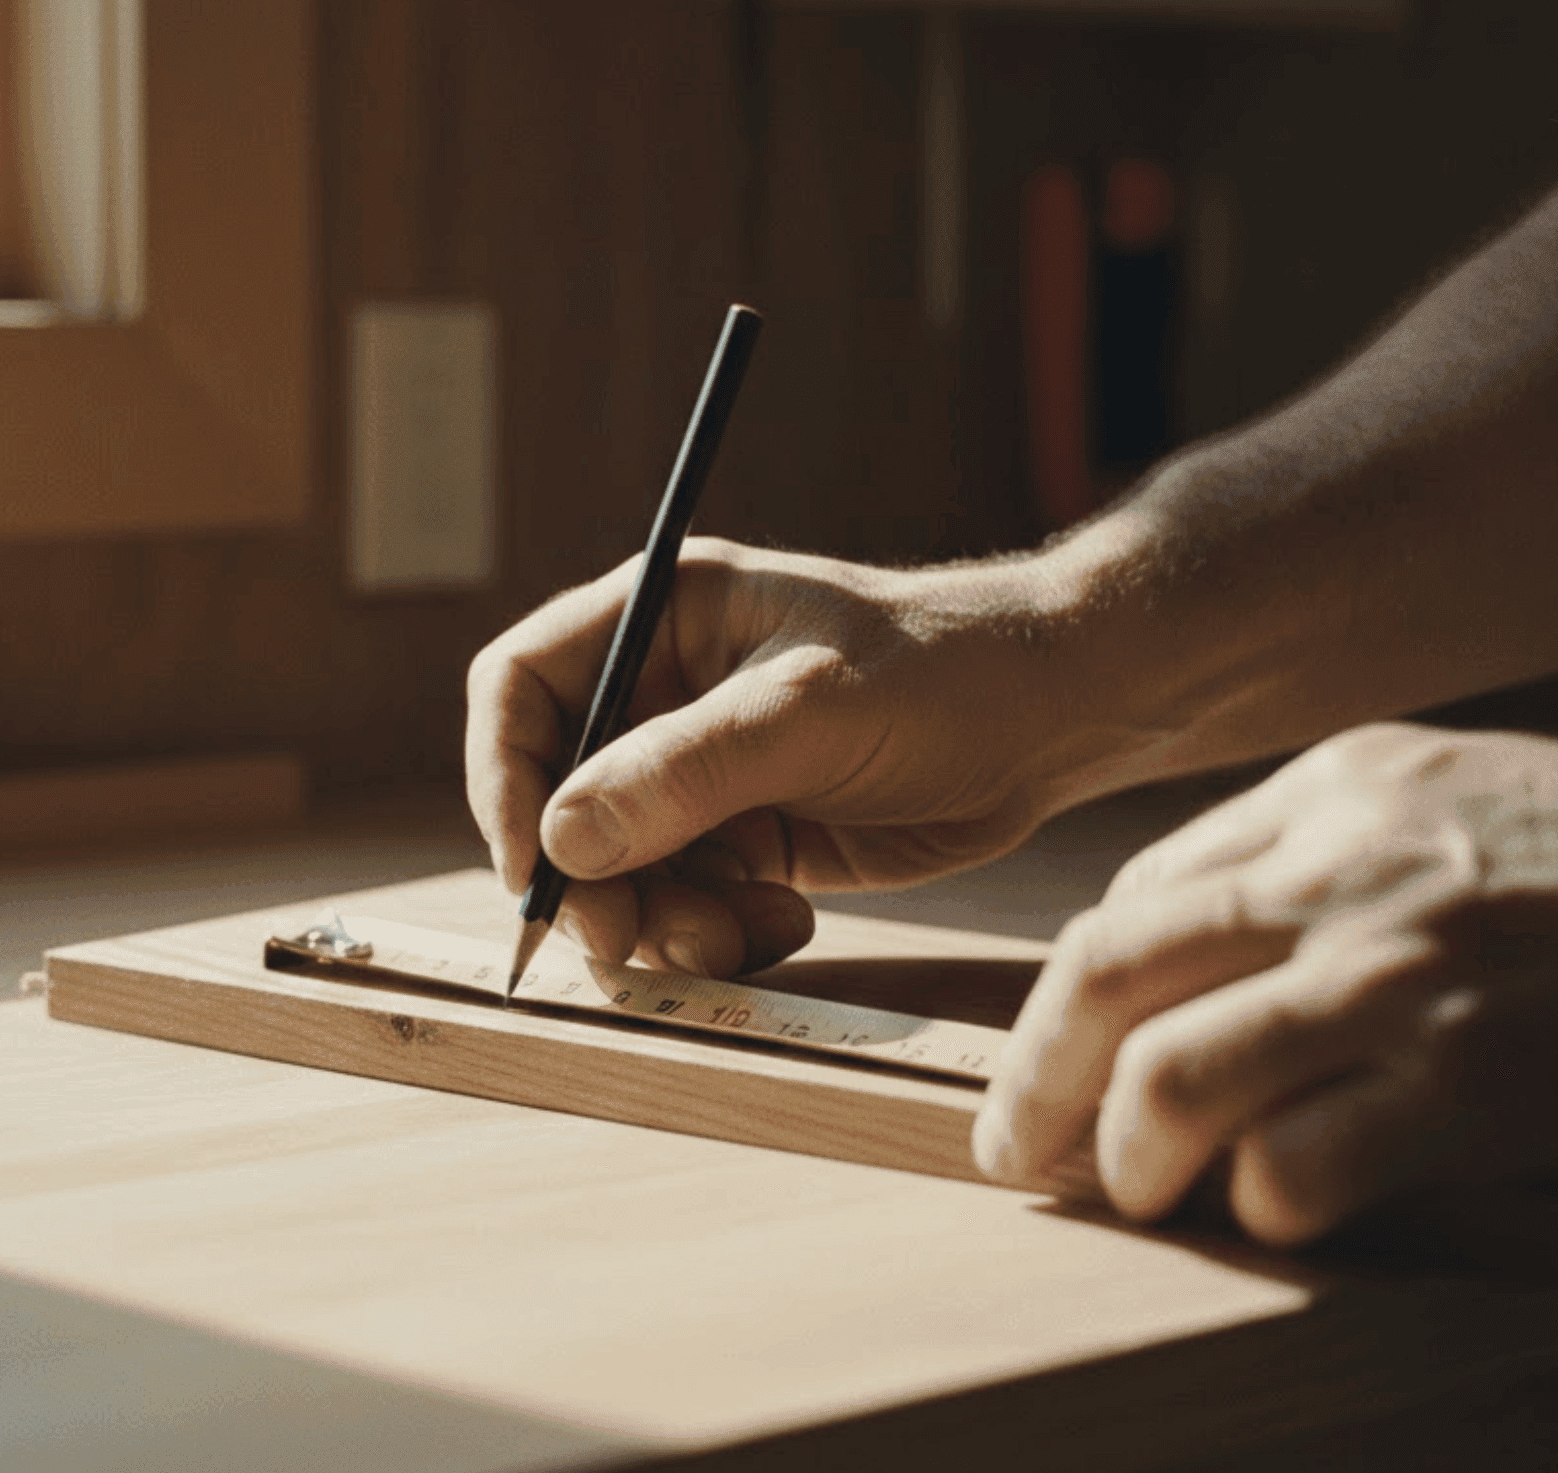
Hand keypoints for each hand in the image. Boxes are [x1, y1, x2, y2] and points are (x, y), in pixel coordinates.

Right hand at [465, 538, 1115, 976]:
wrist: (1055, 719)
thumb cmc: (942, 672)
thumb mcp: (808, 713)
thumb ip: (685, 773)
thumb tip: (560, 842)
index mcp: (657, 619)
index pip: (518, 687)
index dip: (502, 776)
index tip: (531, 865)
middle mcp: (662, 695)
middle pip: (557, 798)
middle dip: (590, 878)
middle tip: (632, 938)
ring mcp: (701, 772)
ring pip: (617, 868)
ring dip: (658, 919)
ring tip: (738, 933)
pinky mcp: (745, 837)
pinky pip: (682, 901)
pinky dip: (713, 930)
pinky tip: (783, 919)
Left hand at [974, 722, 1557, 1244]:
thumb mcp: (1438, 790)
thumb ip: (1299, 838)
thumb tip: (1154, 924)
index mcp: (1332, 793)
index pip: (1134, 903)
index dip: (1061, 1005)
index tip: (1041, 1068)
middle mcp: (1347, 875)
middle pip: (1113, 976)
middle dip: (1038, 1078)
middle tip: (1018, 1151)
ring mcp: (1407, 978)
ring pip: (1177, 1076)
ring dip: (1131, 1154)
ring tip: (1133, 1192)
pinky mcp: (1476, 1083)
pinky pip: (1302, 1165)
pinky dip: (1263, 1203)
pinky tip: (1274, 1212)